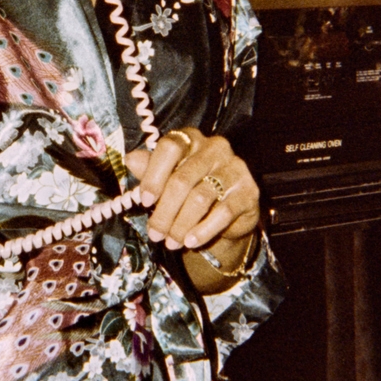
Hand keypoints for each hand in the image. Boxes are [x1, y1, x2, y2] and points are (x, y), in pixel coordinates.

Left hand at [124, 127, 259, 260]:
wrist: (227, 215)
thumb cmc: (191, 191)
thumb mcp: (167, 181)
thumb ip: (150, 170)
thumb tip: (130, 160)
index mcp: (192, 139)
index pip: (170, 147)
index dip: (154, 174)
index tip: (145, 199)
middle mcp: (215, 148)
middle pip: (182, 179)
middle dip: (165, 211)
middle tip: (155, 234)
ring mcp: (235, 168)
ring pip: (200, 198)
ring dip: (181, 224)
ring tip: (171, 242)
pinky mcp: (249, 191)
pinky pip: (223, 212)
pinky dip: (203, 230)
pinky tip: (191, 241)